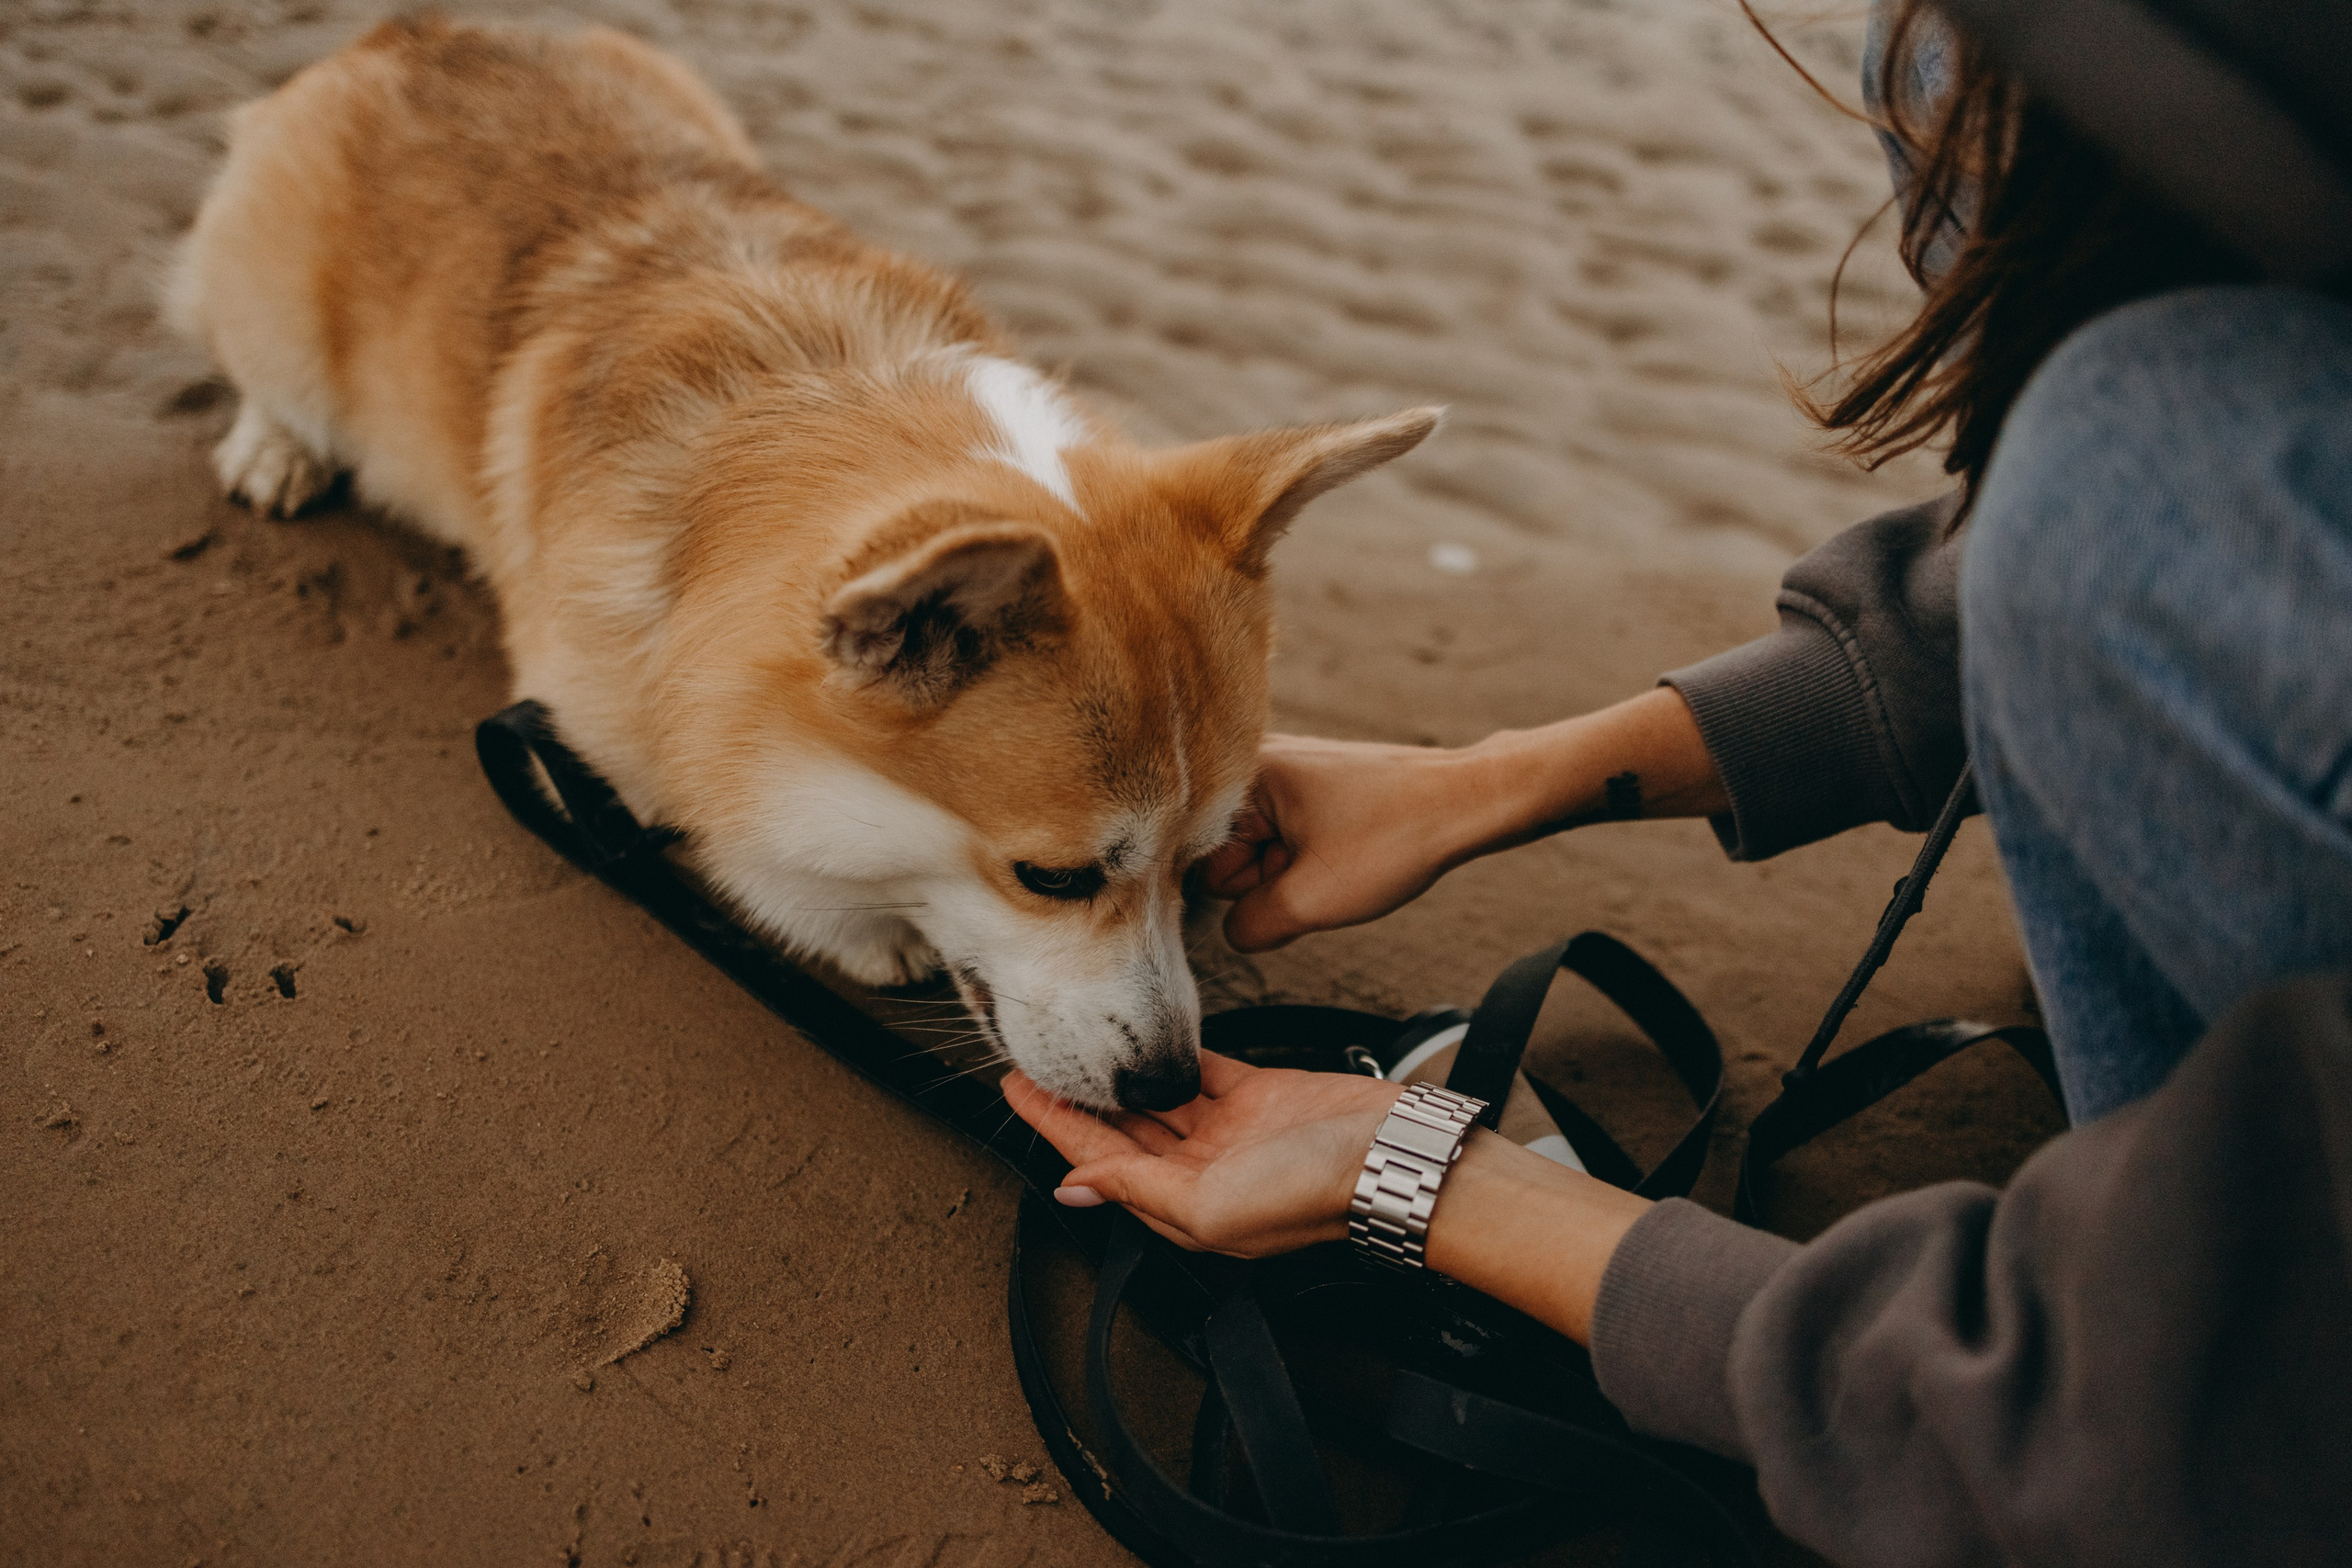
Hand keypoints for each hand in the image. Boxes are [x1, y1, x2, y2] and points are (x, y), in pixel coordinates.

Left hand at [1003, 1050, 1652, 1343]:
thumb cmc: (1316, 1194)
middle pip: (1121, 1132)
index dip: (1055, 1128)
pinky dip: (1169, 1058)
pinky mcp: (1260, 1094)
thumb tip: (1076, 1187)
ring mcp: (1230, 1132)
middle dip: (1075, 1100)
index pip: (1101, 1163)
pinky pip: (1200, 1073)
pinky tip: (1140, 1038)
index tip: (1014, 1090)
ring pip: (1154, 1099)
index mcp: (1185, 1208)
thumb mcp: (1210, 1207)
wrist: (1395, 1157)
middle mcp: (1201, 1172)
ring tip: (1071, 1042)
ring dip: (1115, 1076)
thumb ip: (1139, 1191)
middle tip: (1029, 1057)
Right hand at [1194, 734, 1489, 951]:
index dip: (1244, 887)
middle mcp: (1253, 761)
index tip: (1289, 880)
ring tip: (1338, 859)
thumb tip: (1233, 932)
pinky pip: (1285, 838)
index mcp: (1241, 773)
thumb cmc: (1394, 839)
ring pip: (1259, 851)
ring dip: (1292, 873)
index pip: (1199, 859)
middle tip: (1320, 871)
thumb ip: (1248, 926)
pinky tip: (1344, 852)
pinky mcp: (1308, 785)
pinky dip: (1310, 858)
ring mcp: (1283, 771)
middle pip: (1226, 854)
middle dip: (1269, 879)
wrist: (1467, 803)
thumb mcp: (1310, 900)